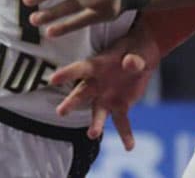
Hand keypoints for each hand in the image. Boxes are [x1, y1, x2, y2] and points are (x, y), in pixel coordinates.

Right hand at [50, 22, 160, 149]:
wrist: (142, 55)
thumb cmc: (135, 48)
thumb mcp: (137, 50)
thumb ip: (134, 59)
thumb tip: (130, 63)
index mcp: (96, 65)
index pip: (78, 69)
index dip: (66, 74)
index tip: (52, 79)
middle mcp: (96, 83)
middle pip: (81, 94)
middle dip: (71, 103)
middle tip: (60, 112)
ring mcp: (106, 97)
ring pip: (97, 112)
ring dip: (95, 124)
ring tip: (92, 134)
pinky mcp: (120, 106)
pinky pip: (121, 122)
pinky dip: (126, 134)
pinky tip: (129, 147)